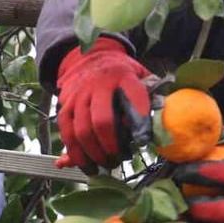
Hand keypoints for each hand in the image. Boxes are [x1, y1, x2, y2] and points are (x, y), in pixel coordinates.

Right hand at [54, 38, 152, 169]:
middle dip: (111, 146)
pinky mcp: (64, 105)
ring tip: (104, 165)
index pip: (134, 98)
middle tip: (120, 159)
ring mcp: (78, 95)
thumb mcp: (140, 75)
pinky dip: (74, 153)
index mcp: (123, 76)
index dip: (139, 122)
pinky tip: (85, 164)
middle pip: (102, 121)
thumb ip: (150, 96)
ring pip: (81, 131)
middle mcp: (97, 85)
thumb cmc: (121, 73)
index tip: (143, 141)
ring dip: (93, 154)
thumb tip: (159, 123)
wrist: (88, 57)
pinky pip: (66, 132)